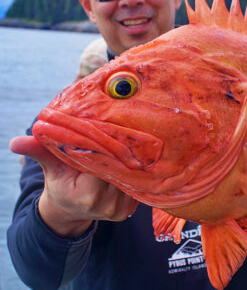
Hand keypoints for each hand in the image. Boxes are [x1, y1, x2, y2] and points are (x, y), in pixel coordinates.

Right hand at [9, 136, 138, 237]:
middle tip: (121, 130)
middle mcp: (107, 205)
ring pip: (130, 174)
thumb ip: (40, 151)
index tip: (106, 130)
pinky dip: (133, 170)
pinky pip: (136, 183)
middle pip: (119, 168)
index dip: (105, 146)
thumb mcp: (50, 167)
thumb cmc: (60, 184)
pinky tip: (131, 158)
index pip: (102, 163)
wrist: (70, 210)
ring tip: (128, 142)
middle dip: (118, 150)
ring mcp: (121, 208)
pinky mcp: (131, 208)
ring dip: (128, 159)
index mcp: (87, 195)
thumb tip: (16, 142)